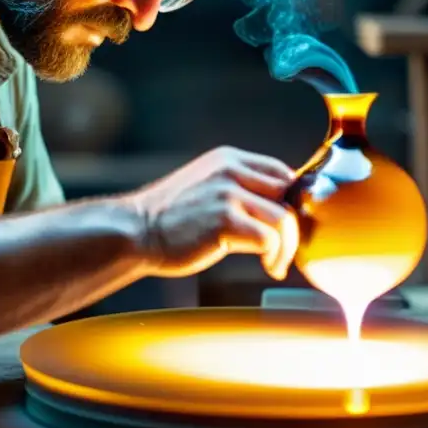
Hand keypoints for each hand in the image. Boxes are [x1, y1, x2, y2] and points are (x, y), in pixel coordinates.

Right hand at [123, 146, 298, 279]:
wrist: (134, 232)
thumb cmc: (170, 219)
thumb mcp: (206, 188)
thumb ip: (238, 189)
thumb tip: (279, 209)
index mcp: (227, 159)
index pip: (281, 173)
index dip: (291, 202)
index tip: (286, 227)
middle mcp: (230, 170)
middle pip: (289, 194)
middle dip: (293, 225)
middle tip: (285, 248)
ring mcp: (226, 193)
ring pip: (284, 218)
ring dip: (287, 247)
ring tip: (276, 263)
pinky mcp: (223, 219)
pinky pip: (268, 239)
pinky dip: (274, 257)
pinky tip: (267, 267)